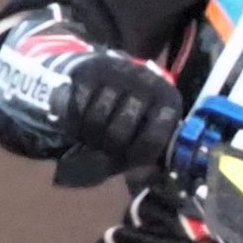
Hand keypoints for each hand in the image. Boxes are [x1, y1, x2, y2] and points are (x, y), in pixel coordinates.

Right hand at [61, 50, 187, 179]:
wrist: (109, 75)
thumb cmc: (130, 114)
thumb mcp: (144, 133)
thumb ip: (142, 156)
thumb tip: (135, 173)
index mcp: (168, 102)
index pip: (153, 140)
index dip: (135, 157)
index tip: (127, 158)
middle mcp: (148, 83)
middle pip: (119, 132)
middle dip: (106, 147)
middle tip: (103, 148)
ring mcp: (120, 73)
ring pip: (96, 118)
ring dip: (88, 135)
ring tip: (91, 136)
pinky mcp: (92, 70)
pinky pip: (77, 105)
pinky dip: (73, 120)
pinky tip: (78, 122)